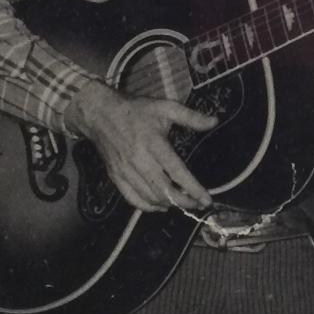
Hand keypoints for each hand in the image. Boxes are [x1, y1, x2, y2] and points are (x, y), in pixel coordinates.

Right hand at [66, 79, 215, 213]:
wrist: (99, 114)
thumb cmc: (135, 110)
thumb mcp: (165, 107)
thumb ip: (190, 116)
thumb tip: (214, 121)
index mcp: (154, 143)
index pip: (176, 172)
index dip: (193, 188)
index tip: (206, 199)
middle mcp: (139, 160)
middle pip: (164, 190)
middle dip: (184, 202)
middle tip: (198, 204)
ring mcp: (126, 171)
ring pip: (149, 197)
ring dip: (168, 205)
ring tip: (183, 203)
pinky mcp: (116, 176)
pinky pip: (132, 199)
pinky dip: (148, 207)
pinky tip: (160, 206)